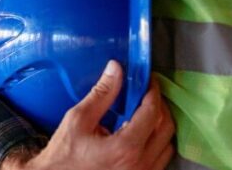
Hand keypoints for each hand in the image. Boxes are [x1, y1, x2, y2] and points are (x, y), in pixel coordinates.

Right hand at [2, 61, 174, 169]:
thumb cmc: (64, 154)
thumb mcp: (78, 119)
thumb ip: (101, 94)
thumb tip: (115, 70)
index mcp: (125, 147)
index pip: (151, 112)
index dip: (152, 91)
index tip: (148, 81)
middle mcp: (139, 164)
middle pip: (166, 127)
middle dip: (159, 106)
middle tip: (147, 94)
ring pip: (168, 144)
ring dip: (160, 125)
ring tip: (145, 114)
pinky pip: (160, 158)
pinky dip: (156, 142)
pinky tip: (141, 134)